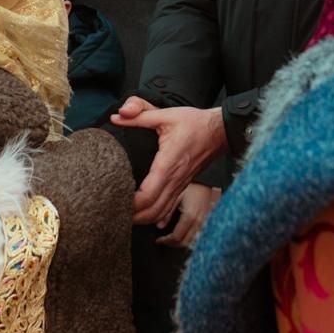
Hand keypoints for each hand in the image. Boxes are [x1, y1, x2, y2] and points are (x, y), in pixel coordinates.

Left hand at [110, 97, 225, 225]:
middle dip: (132, 215)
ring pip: (160, 213)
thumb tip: (116, 116)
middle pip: (152, 211)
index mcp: (168, 164)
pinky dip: (154, 215)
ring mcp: (180, 186)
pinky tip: (143, 213)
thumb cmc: (194, 123)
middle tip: (114, 210)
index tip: (114, 199)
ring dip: (142, 218)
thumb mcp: (165, 114)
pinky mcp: (183, 187)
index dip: (130, 203)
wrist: (220, 131)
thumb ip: (139, 115)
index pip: (147, 195)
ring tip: (124, 213)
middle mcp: (175, 180)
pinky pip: (168, 208)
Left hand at [157, 184, 218, 247]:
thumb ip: (167, 213)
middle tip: (164, 241)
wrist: (208, 181)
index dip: (166, 241)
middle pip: (185, 243)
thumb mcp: (176, 197)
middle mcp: (199, 223)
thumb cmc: (193, 186)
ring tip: (172, 238)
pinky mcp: (208, 222)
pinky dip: (189, 238)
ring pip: (192, 242)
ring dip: (181, 242)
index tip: (159, 240)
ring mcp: (205, 223)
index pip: (176, 237)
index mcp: (190, 217)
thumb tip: (159, 226)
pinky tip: (184, 234)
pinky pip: (198, 236)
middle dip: (172, 244)